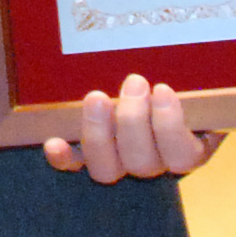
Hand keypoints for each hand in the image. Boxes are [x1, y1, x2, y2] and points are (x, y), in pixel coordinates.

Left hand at [43, 74, 224, 182]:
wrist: (139, 86)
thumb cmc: (164, 83)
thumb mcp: (181, 82)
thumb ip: (177, 83)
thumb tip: (179, 68)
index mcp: (180, 149)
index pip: (181, 155)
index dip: (170, 125)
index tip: (162, 88)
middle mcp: (148, 162)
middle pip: (141, 162)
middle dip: (133, 119)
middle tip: (133, 81)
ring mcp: (115, 162)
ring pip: (107, 168)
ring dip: (99, 132)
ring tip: (98, 96)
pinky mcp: (85, 155)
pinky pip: (73, 164)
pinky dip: (63, 157)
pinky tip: (54, 144)